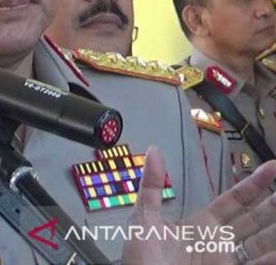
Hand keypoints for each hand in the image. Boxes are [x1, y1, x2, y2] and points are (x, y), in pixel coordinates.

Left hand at [122, 147, 275, 263]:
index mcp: (203, 225)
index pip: (235, 200)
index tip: (272, 166)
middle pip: (255, 220)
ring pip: (260, 243)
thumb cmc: (141, 257)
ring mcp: (226, 262)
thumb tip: (153, 150)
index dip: (254, 184)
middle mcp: (220, 243)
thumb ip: (152, 186)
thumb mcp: (144, 218)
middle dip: (273, 205)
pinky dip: (268, 260)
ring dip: (275, 231)